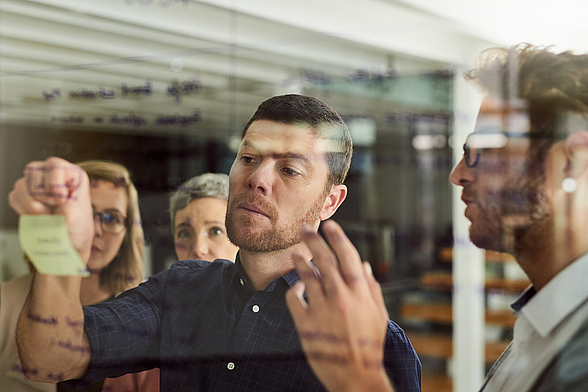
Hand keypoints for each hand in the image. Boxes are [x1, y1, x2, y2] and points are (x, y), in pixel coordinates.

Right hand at [8, 157, 93, 262]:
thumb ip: (70, 210)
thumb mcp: (78, 220)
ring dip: (32, 206)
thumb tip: (61, 204)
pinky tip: (37, 217)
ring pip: (21, 185)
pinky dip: (23, 210)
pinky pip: (14, 197)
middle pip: (33, 172)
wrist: (66, 245)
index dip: (54, 183)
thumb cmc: (77, 230)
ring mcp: (37, 184)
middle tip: (52, 210)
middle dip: (41, 196)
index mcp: (73, 175)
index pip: (55, 165)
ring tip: (47, 216)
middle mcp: (54, 175)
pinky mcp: (24, 196)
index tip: (61, 201)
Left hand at [286, 220, 393, 391]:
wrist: (355, 376)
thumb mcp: (378, 315)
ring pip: (305, 276)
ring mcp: (321, 310)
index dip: (338, 238)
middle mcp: (340, 297)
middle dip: (313, 240)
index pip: (347, 256)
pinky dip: (294, 289)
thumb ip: (371, 288)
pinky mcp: (305, 323)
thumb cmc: (369, 345)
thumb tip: (364, 265)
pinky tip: (296, 287)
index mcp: (360, 293)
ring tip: (296, 253)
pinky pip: (294, 298)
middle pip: (323, 260)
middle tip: (304, 229)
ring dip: (300, 261)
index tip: (330, 225)